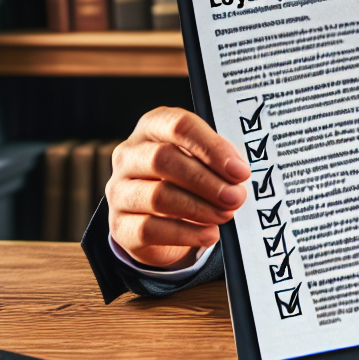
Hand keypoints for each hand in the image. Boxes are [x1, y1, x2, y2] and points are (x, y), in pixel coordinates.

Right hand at [107, 107, 251, 268]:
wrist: (162, 220)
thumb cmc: (188, 180)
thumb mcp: (205, 162)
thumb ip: (220, 160)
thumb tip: (238, 171)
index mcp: (152, 128)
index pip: (179, 126)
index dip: (212, 148)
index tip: (239, 170)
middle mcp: (129, 155)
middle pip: (163, 159)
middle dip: (206, 181)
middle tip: (236, 197)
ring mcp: (119, 191)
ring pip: (157, 196)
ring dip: (199, 208)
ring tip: (225, 215)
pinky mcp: (120, 225)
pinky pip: (150, 229)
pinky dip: (186, 233)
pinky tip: (210, 234)